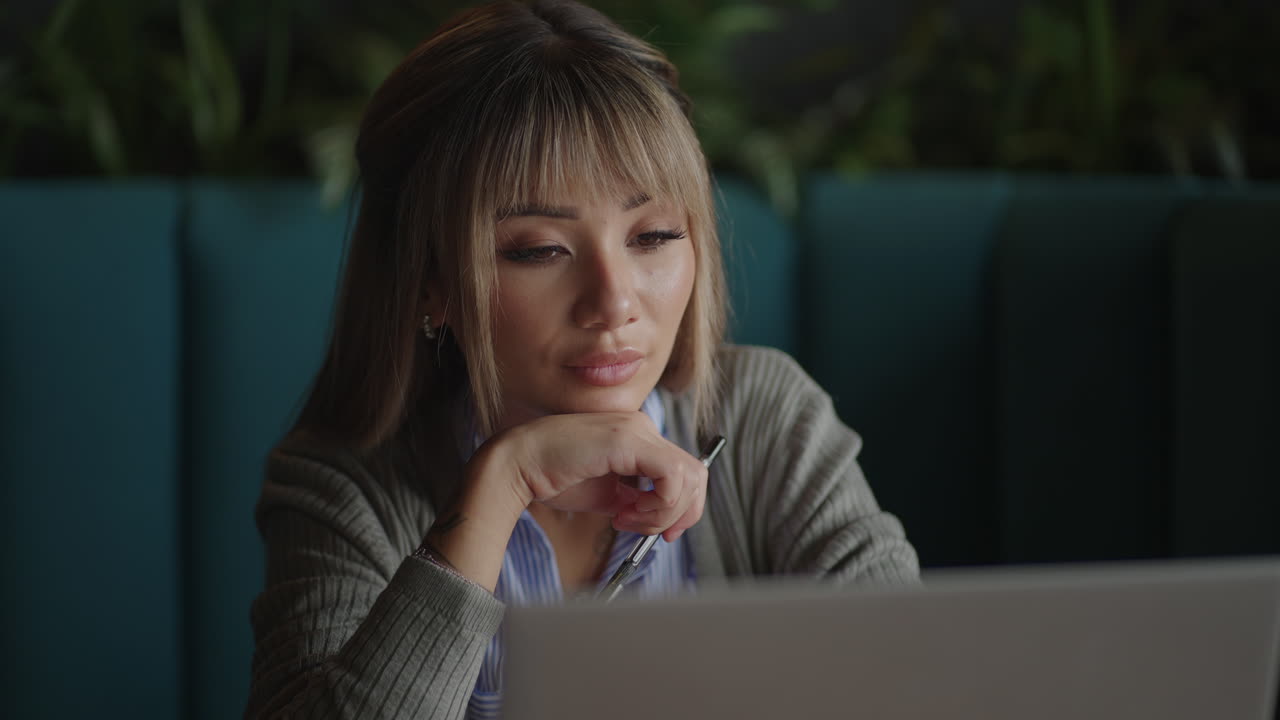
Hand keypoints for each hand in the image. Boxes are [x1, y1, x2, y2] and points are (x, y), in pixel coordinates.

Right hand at [478, 411, 707, 541]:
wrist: (519, 464)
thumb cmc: (555, 478)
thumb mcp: (607, 494)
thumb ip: (635, 499)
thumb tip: (659, 518)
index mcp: (639, 436)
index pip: (685, 470)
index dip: (683, 507)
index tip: (662, 532)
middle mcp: (643, 428)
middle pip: (696, 473)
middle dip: (682, 513)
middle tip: (657, 534)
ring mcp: (637, 430)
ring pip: (687, 477)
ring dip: (663, 512)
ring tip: (628, 521)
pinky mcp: (628, 440)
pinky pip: (670, 477)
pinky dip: (656, 504)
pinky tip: (625, 512)